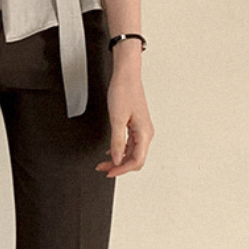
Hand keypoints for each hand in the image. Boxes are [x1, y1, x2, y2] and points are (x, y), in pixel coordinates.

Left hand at [96, 59, 152, 176]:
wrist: (126, 76)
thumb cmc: (124, 91)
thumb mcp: (117, 119)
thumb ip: (117, 142)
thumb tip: (117, 159)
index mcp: (144, 133)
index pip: (137, 160)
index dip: (122, 169)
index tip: (109, 172)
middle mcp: (146, 133)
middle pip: (135, 159)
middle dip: (119, 166)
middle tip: (103, 168)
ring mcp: (141, 130)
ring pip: (132, 152)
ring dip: (119, 159)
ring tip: (104, 162)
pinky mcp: (136, 125)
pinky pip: (130, 144)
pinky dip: (120, 150)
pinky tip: (110, 152)